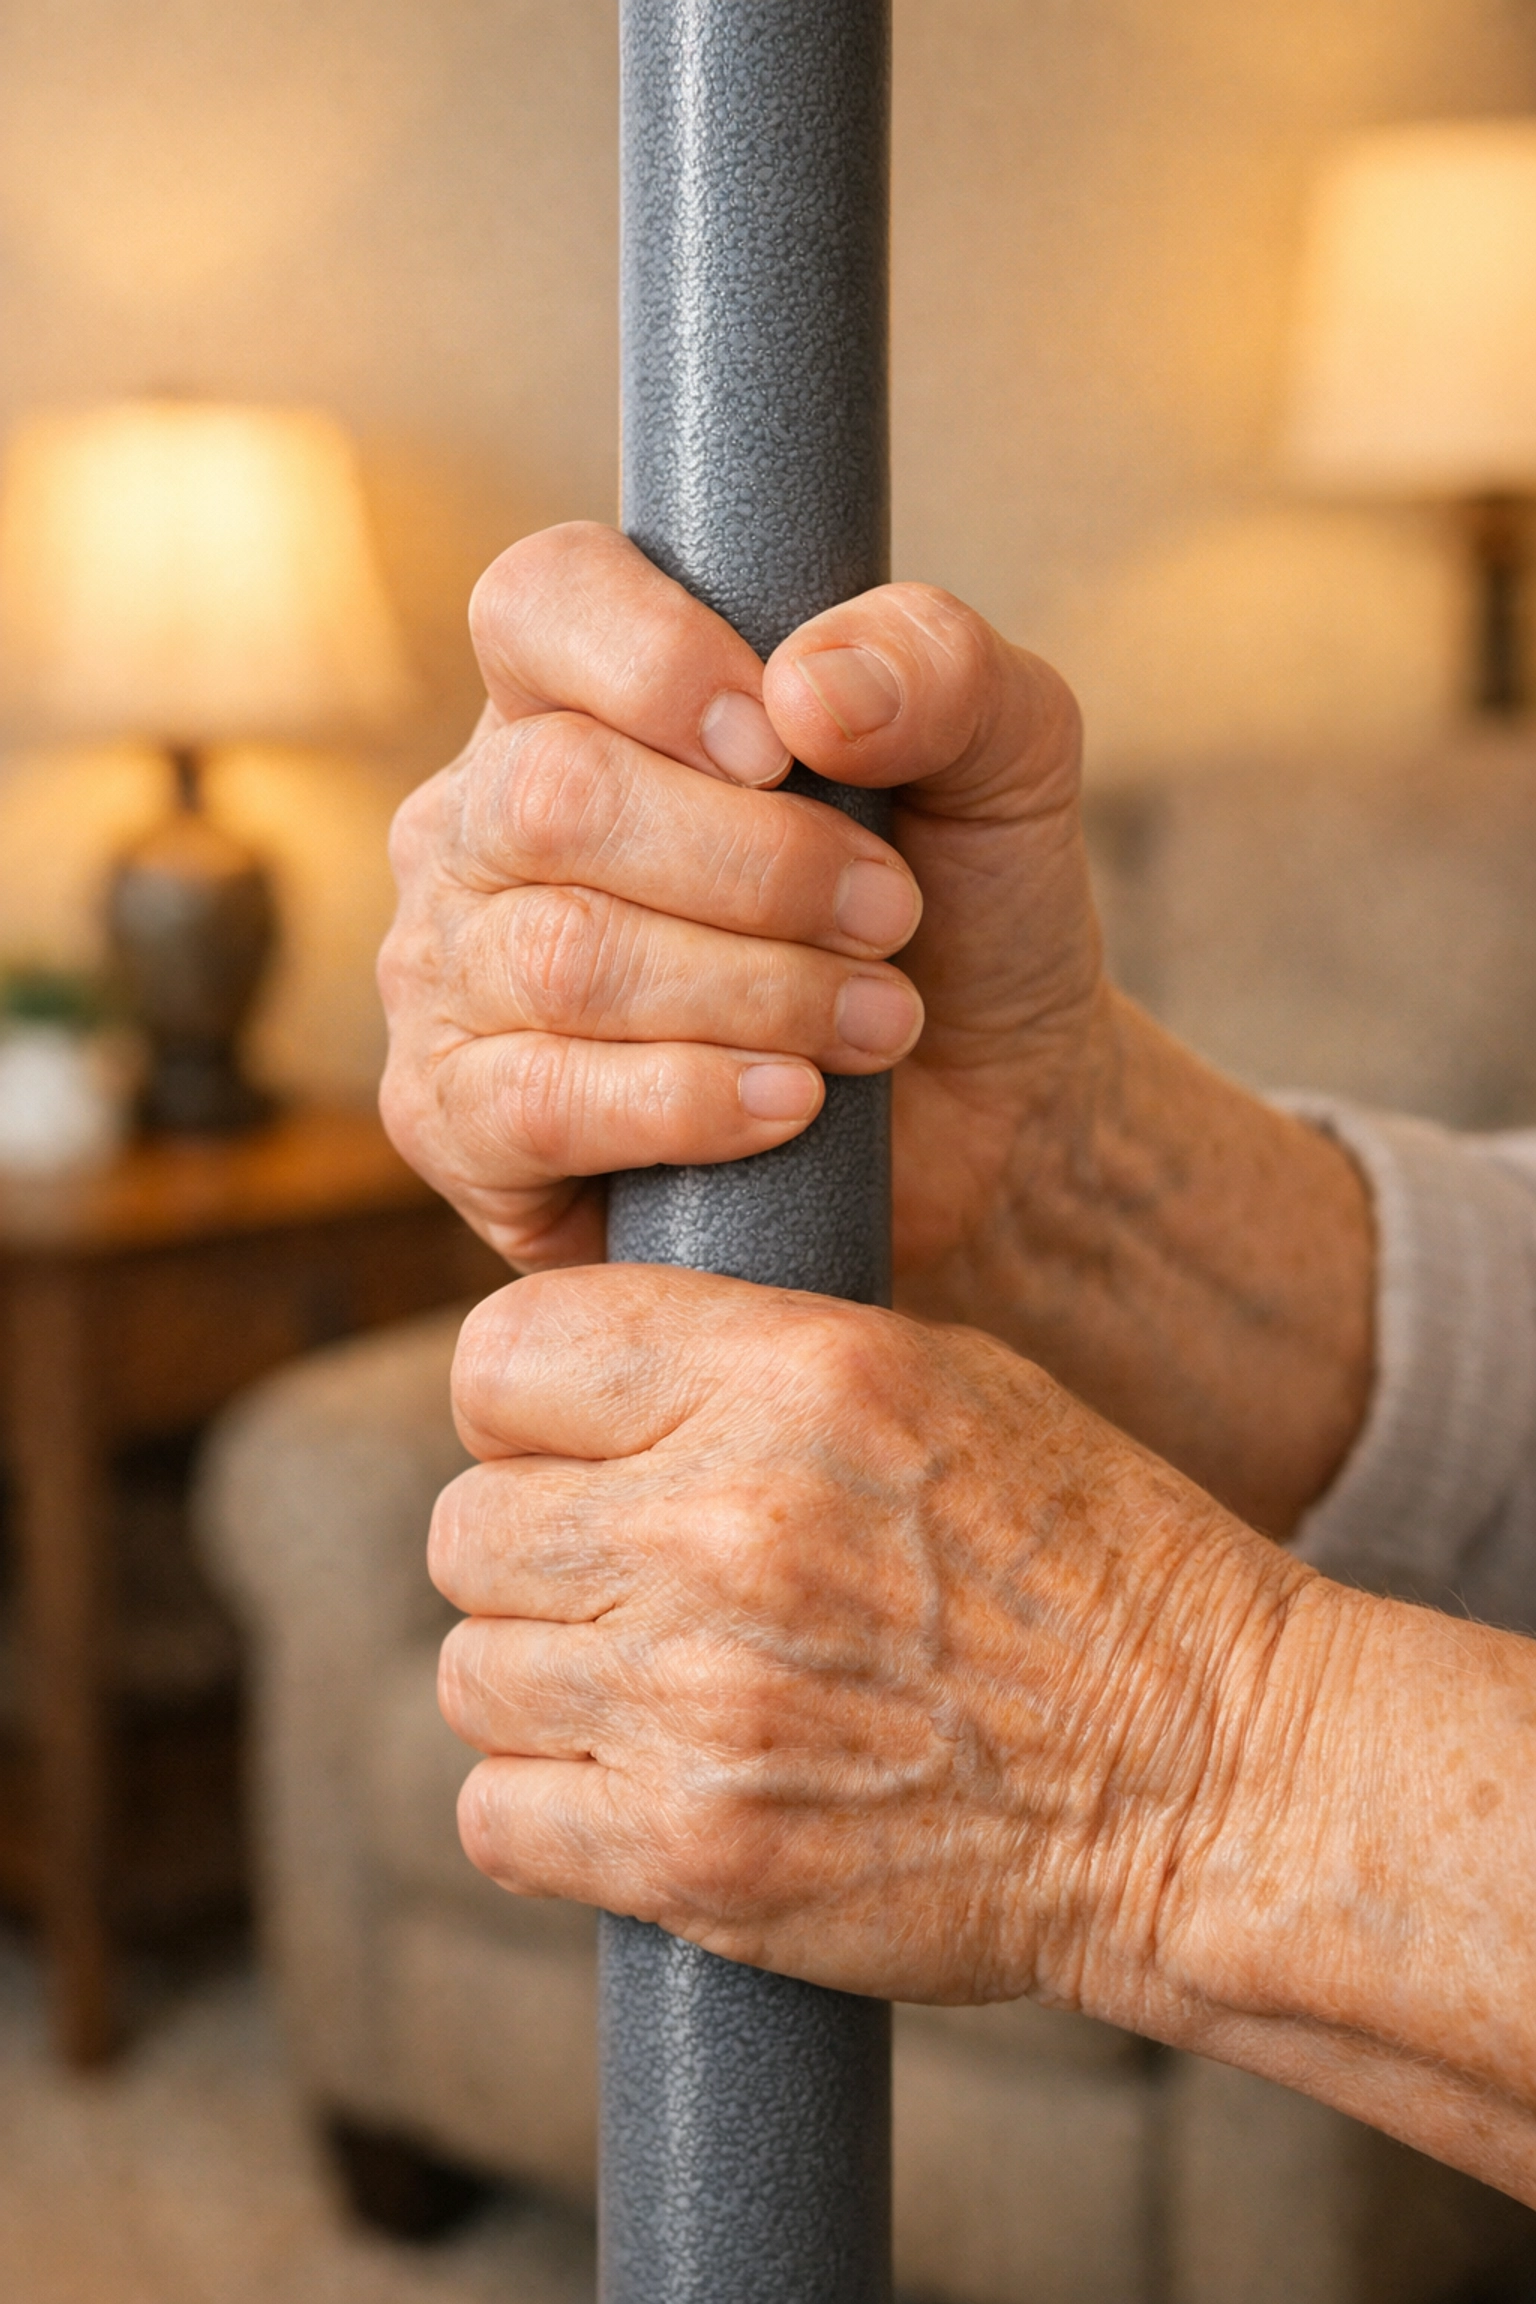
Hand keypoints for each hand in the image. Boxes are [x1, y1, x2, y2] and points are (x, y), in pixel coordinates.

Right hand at [379, 520, 1096, 1277]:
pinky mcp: (463, 1124)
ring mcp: (454, 974)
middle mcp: (484, 822)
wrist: (986, 1115)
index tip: (787, 747)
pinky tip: (787, 1102)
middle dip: (759, 865)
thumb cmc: (961, 912)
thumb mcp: (1004, 757)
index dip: (657, 662)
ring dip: (758, 992)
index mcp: (578, 697)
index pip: (540, 605)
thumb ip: (940, 666)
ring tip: (875, 1023)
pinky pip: (541, 1104)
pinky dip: (689, 1101)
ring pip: (564, 957)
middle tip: (886, 915)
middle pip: (557, 796)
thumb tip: (808, 687)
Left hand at [431, 1261, 1304, 2008]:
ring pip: (474, 1671)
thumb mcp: (941, 1382)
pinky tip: (647, 1789)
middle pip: (469, 1525)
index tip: (571, 1448)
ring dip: (548, 1685)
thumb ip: (745, 1362)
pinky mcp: (697, 1853)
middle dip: (536, 1555)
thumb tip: (578, 1389)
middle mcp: (727, 1525)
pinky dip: (551, 1812)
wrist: (1210, 1778)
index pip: (504, 1358)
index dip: (526, 1409)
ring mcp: (700, 1698)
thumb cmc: (1088, 1565)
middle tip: (628, 1587)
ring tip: (658, 1693)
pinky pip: (497, 1814)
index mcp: (793, 1377)